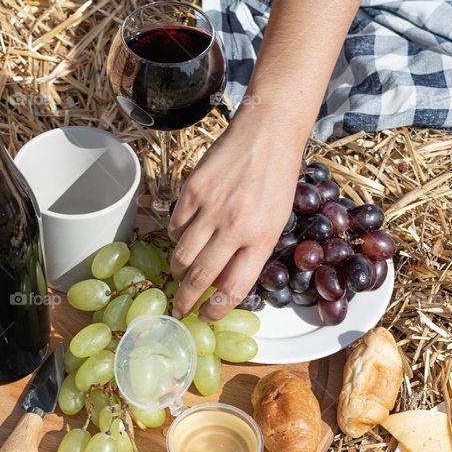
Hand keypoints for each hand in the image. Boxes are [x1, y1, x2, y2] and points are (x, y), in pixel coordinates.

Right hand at [168, 110, 301, 320]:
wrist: (267, 135)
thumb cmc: (276, 180)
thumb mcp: (275, 222)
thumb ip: (252, 252)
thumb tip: (223, 281)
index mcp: (261, 238)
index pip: (233, 287)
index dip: (216, 309)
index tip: (207, 316)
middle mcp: (234, 227)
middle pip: (200, 277)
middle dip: (186, 300)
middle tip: (180, 309)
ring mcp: (211, 208)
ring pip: (181, 254)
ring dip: (178, 270)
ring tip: (181, 273)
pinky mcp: (193, 191)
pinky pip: (175, 226)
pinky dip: (176, 237)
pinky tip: (184, 236)